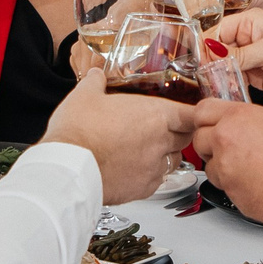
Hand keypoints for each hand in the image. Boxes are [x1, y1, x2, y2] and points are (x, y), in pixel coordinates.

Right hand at [40, 72, 192, 205]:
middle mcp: (161, 142)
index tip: (189, 114)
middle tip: (162, 129)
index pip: (191, 114)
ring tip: (145, 150)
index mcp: (155, 115)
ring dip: (164, 155)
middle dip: (178, 133)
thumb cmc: (79, 132)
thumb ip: (95, 82)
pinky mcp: (144, 188)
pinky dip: (150, 175)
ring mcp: (154, 168)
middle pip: (185, 138)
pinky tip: (133, 169)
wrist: (70, 169)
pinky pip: (156, 180)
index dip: (192, 114)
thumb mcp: (84, 95)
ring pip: (173, 161)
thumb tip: (95, 75)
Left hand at [192, 100, 262, 228]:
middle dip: (210, 144)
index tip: (211, 124)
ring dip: (221, 166)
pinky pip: (221, 184)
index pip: (202, 110)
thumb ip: (252, 119)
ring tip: (248, 168)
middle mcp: (226, 139)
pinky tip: (252, 181)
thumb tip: (242, 121)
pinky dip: (232, 184)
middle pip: (198, 137)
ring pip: (208, 164)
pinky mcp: (228, 189)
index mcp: (239, 117)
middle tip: (228, 148)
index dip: (206, 119)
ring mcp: (225, 166)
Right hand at [207, 8, 262, 103]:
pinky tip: (225, 92)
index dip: (207, 48)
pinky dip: (229, 86)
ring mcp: (250, 57)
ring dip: (219, 77)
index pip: (217, 31)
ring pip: (224, 66)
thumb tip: (211, 55)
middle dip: (211, 64)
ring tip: (214, 88)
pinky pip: (234, 79)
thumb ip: (238, 55)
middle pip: (217, 50)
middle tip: (206, 79)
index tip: (200, 64)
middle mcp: (247, 37)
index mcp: (250, 22)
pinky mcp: (255, 75)